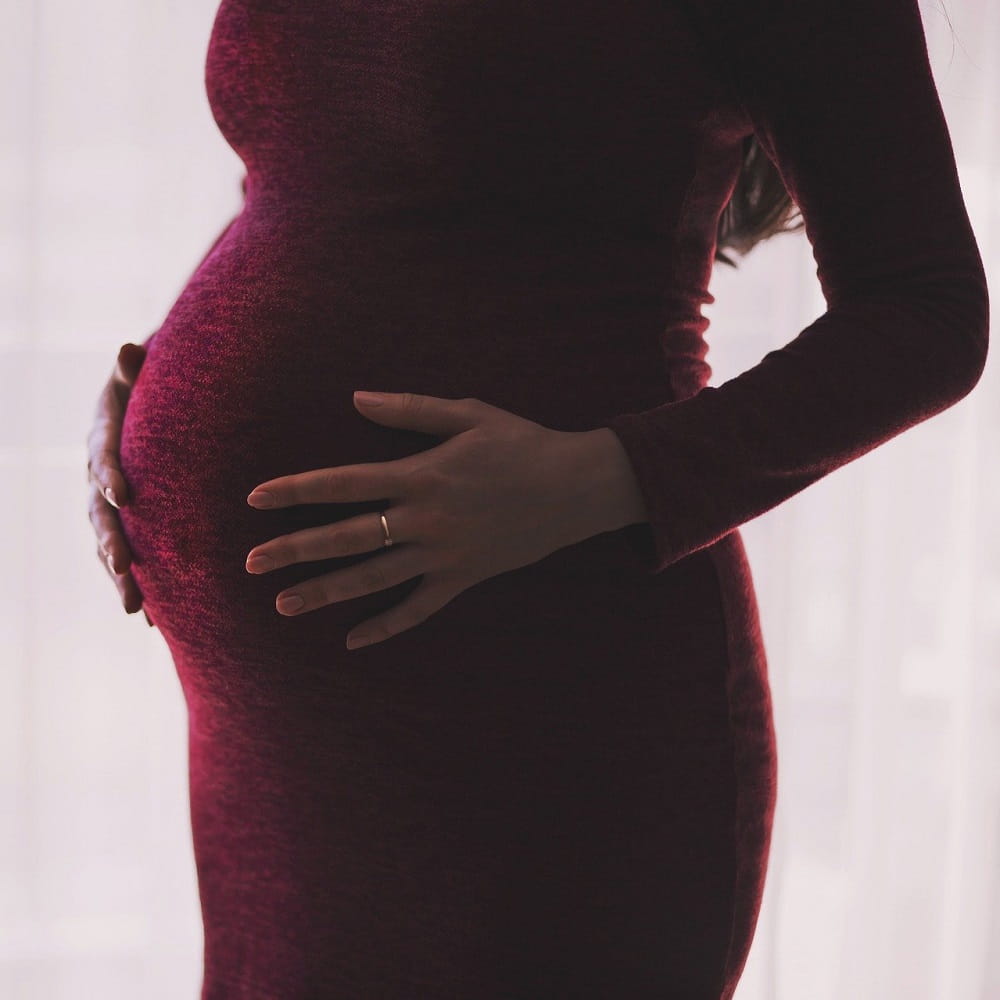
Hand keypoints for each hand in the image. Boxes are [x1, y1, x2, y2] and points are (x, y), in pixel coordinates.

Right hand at [86, 341, 153, 625]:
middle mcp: (99, 478)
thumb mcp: (141, 375)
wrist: (151, 410)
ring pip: (110, 545)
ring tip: (136, 608)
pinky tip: (154, 621)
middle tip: (125, 567)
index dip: (108, 474)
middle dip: (112, 542)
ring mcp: (109, 506)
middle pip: (100, 514)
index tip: (122, 493)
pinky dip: (140, 586)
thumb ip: (135, 369)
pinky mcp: (127, 525)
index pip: (102, 458)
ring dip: (121, 577)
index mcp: (103, 440)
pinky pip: (130, 559)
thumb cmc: (150, 389)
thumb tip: (129, 348)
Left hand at [245, 391, 601, 649]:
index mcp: (420, 475)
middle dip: (294, 550)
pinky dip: (387, 626)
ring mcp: (443, 554)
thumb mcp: (468, 413)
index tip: (255, 499)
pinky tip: (354, 641)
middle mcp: (424, 519)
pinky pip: (419, 609)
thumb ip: (409, 410)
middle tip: (250, 564)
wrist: (576, 487)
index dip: (296, 490)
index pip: (342, 483)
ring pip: (373, 579)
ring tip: (284, 605)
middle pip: (346, 538)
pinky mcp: (464, 578)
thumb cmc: (522, 443)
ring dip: (327, 592)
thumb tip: (355, 399)